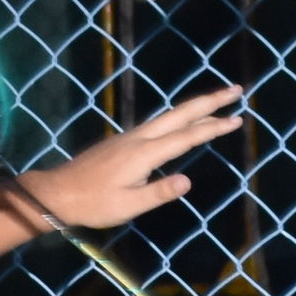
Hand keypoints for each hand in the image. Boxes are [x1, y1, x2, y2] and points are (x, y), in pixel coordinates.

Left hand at [18, 86, 242, 230]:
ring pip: (170, 116)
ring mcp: (130, 136)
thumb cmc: (93, 204)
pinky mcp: (123, 140)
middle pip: (180, 114)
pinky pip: (159, 123)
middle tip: (237, 90)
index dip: (213, 127)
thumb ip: (158, 193)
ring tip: (219, 102)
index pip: (186, 136)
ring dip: (196, 107)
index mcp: (144, 153)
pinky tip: (183, 121)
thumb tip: (188, 181)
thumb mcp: (127, 206)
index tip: (237, 119)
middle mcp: (139, 137)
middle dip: (210, 101)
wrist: (58, 193)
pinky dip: (179, 118)